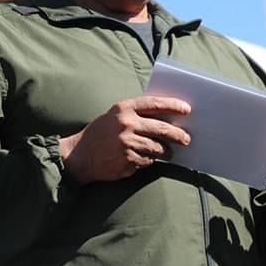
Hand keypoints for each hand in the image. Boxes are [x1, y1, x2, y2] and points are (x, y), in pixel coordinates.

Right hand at [59, 97, 190, 183]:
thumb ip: (136, 114)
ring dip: (166, 152)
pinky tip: (143, 159)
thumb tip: (166, 118)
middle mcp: (126, 124)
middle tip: (186, 139)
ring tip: (168, 152)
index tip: (187, 109)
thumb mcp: (114, 116)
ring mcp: (127, 144)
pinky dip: (149, 161)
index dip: (173, 105)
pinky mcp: (127, 160)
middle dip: (178, 134)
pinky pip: (148, 161)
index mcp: (124, 109)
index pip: (155, 104)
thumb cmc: (99, 133)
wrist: (79, 155)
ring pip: (157, 148)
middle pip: (162, 128)